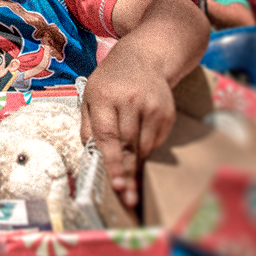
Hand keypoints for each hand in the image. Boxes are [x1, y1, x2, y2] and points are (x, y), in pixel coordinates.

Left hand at [80, 53, 175, 206]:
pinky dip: (146, 150)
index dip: (112, 163)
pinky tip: (139, 150)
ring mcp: (152, 106)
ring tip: (131, 184)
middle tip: (127, 198)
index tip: (116, 185)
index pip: (108, 135)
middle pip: (128, 145)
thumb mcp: (90, 96)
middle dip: (127, 174)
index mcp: (104, 97)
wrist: (145, 57)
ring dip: (136, 165)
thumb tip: (91, 155)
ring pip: (144, 146)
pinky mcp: (166, 112)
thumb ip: (88, 126)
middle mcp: (130, 101)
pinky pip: (156, 141)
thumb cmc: (110, 81)